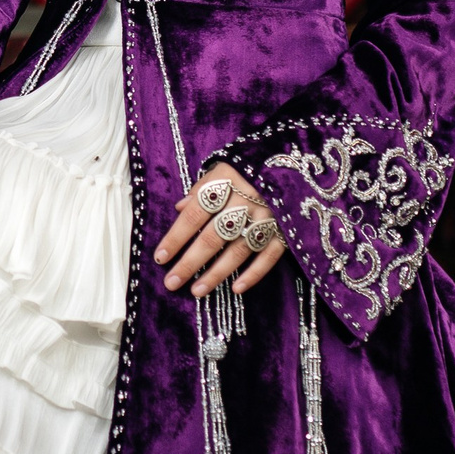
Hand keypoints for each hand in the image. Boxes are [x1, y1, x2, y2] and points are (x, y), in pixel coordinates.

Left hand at [157, 159, 286, 301]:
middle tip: (172, 283)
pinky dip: (254, 274)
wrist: (294, 162)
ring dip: (217, 273)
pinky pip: (269, 256)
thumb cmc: (248, 168)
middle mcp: (247, 199)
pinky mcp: (286, 229)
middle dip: (190, 262)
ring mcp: (268, 216)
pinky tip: (236, 289)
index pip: (194, 214)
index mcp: (226, 181)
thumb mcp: (222, 167)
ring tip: (197, 291)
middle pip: (213, 236)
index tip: (160, 258)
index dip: (176, 237)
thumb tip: (179, 208)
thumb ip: (201, 188)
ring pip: (238, 250)